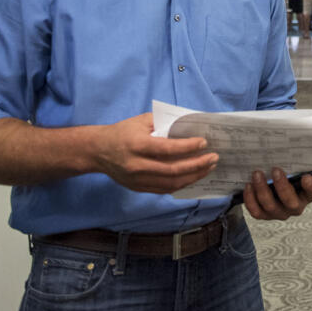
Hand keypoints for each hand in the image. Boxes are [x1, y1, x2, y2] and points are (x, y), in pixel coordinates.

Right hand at [92, 113, 217, 193]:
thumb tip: (188, 125)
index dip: (187, 147)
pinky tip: (193, 177)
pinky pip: (163, 189)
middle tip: (214, 158)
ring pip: (170, 183)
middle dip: (197, 165)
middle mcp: (137, 165)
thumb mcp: (140, 121)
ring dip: (193, 177)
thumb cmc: (121, 132)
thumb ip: (163, 123)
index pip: (167, 149)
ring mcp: (137, 180)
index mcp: (137, 145)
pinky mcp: (138, 188)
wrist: (97, 151)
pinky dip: (181, 184)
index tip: (204, 143)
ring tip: (208, 168)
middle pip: (172, 170)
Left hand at [242, 167, 311, 220]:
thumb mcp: (291, 168)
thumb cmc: (283, 173)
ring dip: (262, 189)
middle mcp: (295, 206)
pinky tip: (249, 186)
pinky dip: (251, 199)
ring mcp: (279, 212)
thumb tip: (286, 145)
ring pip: (271, 206)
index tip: (305, 177)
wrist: (269, 186)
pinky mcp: (265, 216)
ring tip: (257, 174)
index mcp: (306, 194)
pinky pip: (256, 212)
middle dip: (282, 186)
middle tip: (275, 170)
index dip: (311, 187)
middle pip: (290, 202)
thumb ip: (292, 162)